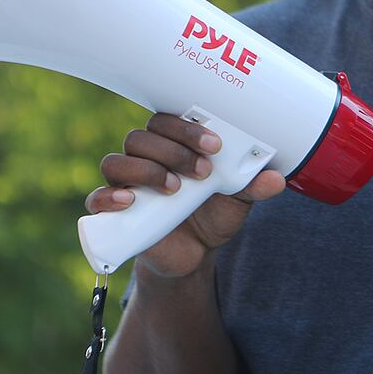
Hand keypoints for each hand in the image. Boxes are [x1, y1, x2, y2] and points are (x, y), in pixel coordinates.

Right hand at [84, 112, 285, 278]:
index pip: (166, 120)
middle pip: (141, 137)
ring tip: (176, 188)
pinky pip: (96, 198)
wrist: (196, 253)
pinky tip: (130, 200)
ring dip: (147, 170)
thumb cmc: (213, 213)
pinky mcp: (115, 213)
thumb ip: (253, 186)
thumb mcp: (238, 199)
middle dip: (173, 150)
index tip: (215, 146)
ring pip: (118, 161)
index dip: (187, 128)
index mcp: (173, 146)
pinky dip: (108, 196)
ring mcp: (128, 185)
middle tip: (202, 171)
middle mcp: (146, 159)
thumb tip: (276, 178)